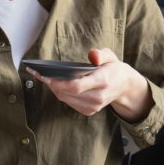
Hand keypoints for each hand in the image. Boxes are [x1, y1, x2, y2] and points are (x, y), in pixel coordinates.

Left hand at [27, 48, 153, 121]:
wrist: (124, 87)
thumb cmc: (114, 69)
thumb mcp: (111, 56)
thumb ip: (101, 54)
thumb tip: (92, 54)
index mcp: (103, 81)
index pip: (76, 86)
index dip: (59, 83)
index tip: (46, 76)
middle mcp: (98, 96)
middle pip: (68, 94)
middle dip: (52, 84)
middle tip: (39, 73)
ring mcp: (94, 106)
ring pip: (66, 99)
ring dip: (53, 89)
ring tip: (43, 78)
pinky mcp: (90, 111)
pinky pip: (69, 103)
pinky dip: (60, 94)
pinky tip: (54, 85)